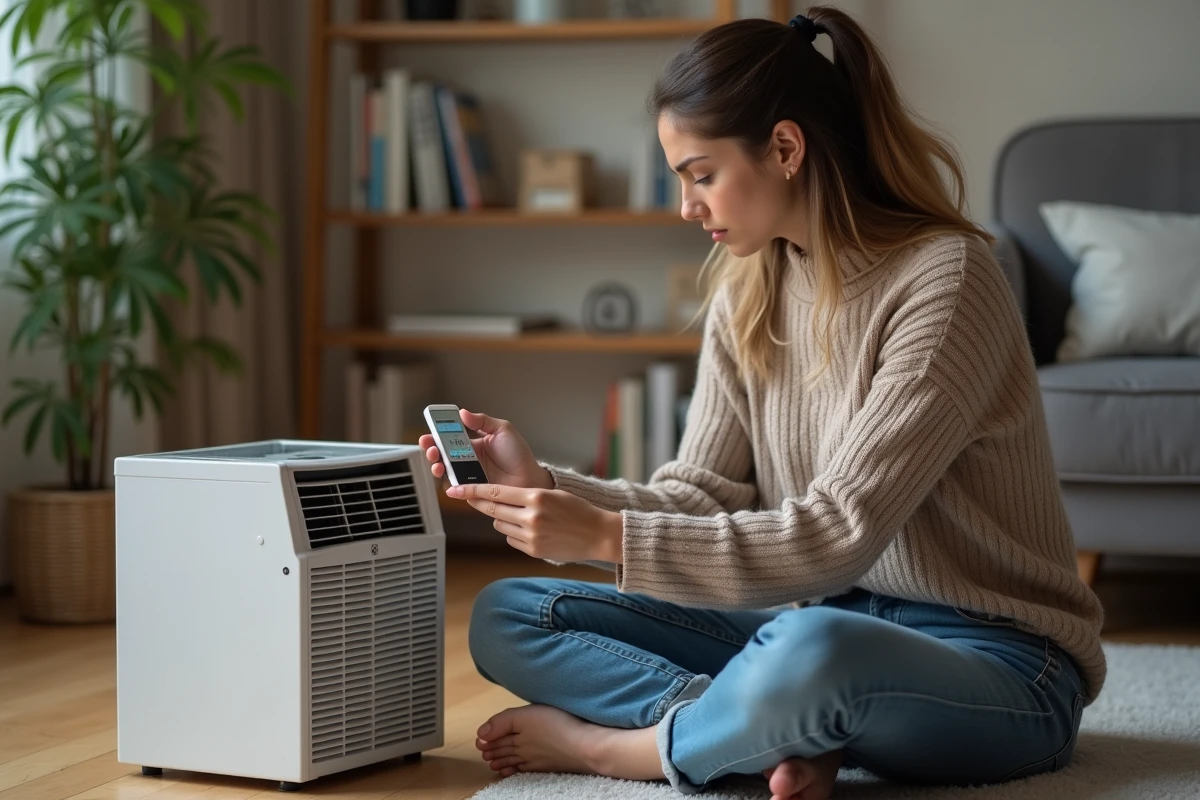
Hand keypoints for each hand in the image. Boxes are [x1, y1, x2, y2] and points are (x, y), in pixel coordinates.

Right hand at [419, 408, 552, 489]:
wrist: (530, 477)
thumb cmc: (519, 455)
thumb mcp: (503, 430)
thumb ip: (483, 420)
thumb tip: (463, 412)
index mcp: (472, 443)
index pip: (448, 436)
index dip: (436, 433)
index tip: (430, 430)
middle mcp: (466, 459)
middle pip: (441, 453)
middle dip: (431, 449)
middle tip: (430, 447)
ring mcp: (467, 475)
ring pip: (443, 471)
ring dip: (435, 465)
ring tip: (437, 463)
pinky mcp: (469, 490)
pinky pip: (453, 487)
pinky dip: (447, 484)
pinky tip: (447, 478)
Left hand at [446, 483, 622, 562]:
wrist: (598, 534)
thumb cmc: (577, 510)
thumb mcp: (553, 494)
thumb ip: (526, 496)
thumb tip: (497, 499)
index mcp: (536, 497)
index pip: (496, 492)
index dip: (472, 491)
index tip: (454, 489)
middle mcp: (531, 517)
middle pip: (493, 510)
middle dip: (480, 504)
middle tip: (466, 498)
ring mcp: (531, 536)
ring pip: (500, 526)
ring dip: (503, 520)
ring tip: (523, 517)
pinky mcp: (533, 551)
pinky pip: (511, 539)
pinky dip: (515, 534)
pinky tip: (532, 531)